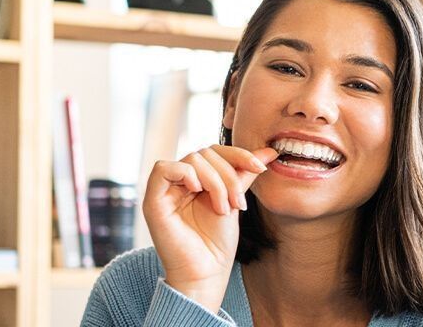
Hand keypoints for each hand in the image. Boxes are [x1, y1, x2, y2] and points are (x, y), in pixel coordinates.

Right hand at [142, 145, 277, 311]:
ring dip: (215, 181)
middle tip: (237, 203)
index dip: (238, 154)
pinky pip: (163, 168)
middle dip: (228, 174)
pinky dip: (185, 174)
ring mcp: (165, 190)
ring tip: (223, 207)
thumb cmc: (218, 243)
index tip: (260, 168)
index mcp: (198, 180)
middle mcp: (180, 182)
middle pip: (205, 153)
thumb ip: (246, 174)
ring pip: (191, 159)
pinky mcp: (153, 201)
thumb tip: (269, 152)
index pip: (215, 150)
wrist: (206, 273)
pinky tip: (197, 191)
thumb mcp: (235, 200)